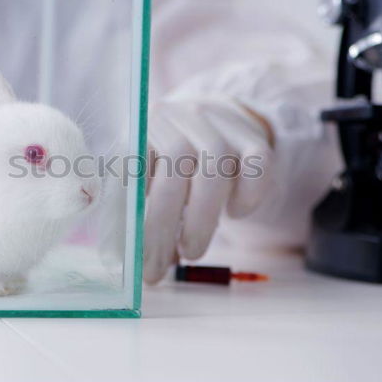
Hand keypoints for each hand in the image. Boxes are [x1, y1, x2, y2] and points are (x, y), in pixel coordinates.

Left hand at [143, 95, 274, 283]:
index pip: (136, 164)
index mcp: (147, 123)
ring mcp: (222, 124)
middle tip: (160, 266)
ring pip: (215, 166)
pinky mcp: (255, 137)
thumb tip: (124, 254)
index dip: (133, 211)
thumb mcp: (147, 171)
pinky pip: (257, 165)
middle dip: (164, 222)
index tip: (135, 254)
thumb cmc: (173, 161)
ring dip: (201, 218)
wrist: (219, 120)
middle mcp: (184, 115)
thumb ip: (132, 203)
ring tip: (191, 252)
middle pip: (175, 161)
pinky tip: (234, 214)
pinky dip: (246, 196)